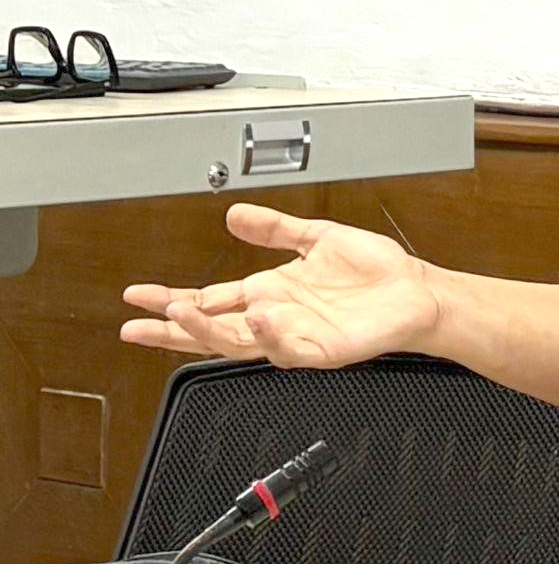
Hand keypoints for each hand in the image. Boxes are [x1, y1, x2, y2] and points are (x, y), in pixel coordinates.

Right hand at [121, 203, 440, 368]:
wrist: (417, 292)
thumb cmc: (375, 271)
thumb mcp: (317, 237)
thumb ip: (275, 229)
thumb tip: (235, 213)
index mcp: (272, 292)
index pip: (212, 299)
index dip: (174, 299)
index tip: (139, 296)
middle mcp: (277, 317)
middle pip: (212, 329)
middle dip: (172, 329)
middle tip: (136, 324)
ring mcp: (296, 336)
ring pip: (240, 341)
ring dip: (209, 331)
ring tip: (183, 314)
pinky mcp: (321, 350)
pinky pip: (287, 348)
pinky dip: (270, 335)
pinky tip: (259, 316)